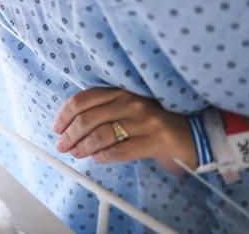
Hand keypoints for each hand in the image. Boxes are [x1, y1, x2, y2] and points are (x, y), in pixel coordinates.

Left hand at [52, 88, 195, 172]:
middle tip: (62, 145)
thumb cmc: (152, 121)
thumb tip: (70, 126)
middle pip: (88, 118)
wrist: (191, 133)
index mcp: (120, 90)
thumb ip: (103, 110)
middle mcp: (131, 102)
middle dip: (70, 134)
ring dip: (83, 146)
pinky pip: (120, 150)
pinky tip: (97, 158)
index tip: (56, 127)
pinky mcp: (155, 139)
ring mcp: (144, 120)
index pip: (83, 99)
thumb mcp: (127, 107)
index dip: (65, 114)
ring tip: (75, 153)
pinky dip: (103, 156)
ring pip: (101, 134)